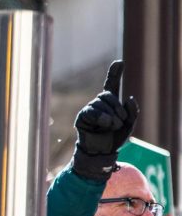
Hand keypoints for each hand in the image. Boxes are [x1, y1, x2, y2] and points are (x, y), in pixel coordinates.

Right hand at [72, 60, 138, 179]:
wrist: (102, 152)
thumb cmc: (114, 138)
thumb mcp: (129, 124)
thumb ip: (132, 111)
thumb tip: (128, 98)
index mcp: (111, 103)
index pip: (112, 85)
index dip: (114, 73)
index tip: (119, 63)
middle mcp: (99, 104)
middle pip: (107, 95)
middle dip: (117, 108)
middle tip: (119, 122)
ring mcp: (89, 109)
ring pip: (100, 103)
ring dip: (111, 115)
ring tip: (112, 126)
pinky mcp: (82, 117)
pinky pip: (91, 112)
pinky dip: (101, 117)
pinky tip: (105, 123)